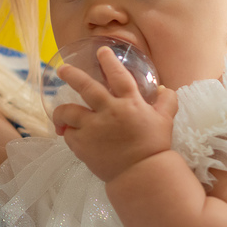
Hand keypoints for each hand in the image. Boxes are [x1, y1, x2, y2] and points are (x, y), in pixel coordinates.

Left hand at [52, 46, 178, 183]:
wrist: (141, 176)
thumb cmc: (154, 147)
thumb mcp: (165, 120)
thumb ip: (166, 101)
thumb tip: (164, 88)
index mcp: (130, 103)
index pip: (118, 76)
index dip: (108, 61)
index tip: (101, 51)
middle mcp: (109, 112)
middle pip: (85, 87)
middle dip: (72, 75)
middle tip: (62, 69)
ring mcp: (93, 128)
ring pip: (68, 112)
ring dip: (62, 112)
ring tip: (61, 113)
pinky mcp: (82, 145)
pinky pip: (69, 134)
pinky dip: (69, 133)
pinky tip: (71, 134)